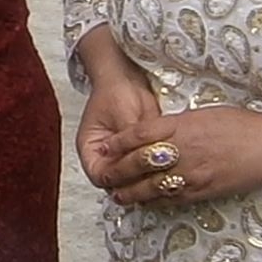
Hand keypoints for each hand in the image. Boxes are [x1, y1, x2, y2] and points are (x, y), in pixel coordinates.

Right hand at [76, 68, 165, 192]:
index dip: (117, 177)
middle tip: (156, 170)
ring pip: (135, 180)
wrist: (129, 78)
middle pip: (118, 183)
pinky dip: (158, 169)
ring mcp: (123, 159)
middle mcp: (105, 159)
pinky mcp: (140, 157)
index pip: (100, 176)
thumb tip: (142, 157)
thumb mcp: (122, 115)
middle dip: (137, 179)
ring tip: (166, 166)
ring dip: (149, 176)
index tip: (134, 169)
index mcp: (91, 150)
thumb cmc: (116, 92)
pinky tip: (171, 163)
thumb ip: (131, 139)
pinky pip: (147, 170)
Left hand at [97, 106, 261, 208]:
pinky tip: (145, 202)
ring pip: (150, 187)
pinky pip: (171, 199)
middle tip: (104, 175)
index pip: (138, 135)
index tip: (106, 146)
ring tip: (118, 195)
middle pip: (138, 163)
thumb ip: (177, 124)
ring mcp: (192, 174)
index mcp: (182, 126)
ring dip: (130, 192)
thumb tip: (156, 132)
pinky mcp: (202, 192)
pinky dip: (154, 201)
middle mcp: (183, 151)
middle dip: (117, 171)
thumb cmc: (241, 124)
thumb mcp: (205, 114)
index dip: (118, 143)